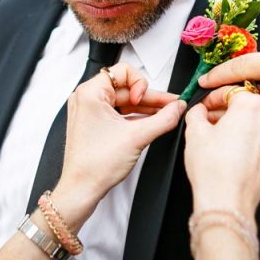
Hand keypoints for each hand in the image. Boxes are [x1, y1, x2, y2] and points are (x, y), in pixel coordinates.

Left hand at [54, 63, 184, 226]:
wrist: (82, 189)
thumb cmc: (95, 165)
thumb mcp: (137, 137)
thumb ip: (163, 119)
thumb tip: (177, 108)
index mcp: (90, 93)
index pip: (123, 71)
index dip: (141, 84)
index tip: (147, 100)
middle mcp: (87, 98)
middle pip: (127, 88)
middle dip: (151, 98)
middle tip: (172, 106)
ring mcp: (90, 111)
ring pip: (124, 102)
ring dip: (146, 108)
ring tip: (166, 115)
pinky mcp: (94, 124)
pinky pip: (119, 113)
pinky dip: (136, 117)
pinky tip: (153, 123)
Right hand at [183, 93, 259, 217]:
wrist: (227, 202)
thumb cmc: (215, 170)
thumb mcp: (194, 131)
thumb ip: (197, 113)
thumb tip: (199, 111)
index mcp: (252, 106)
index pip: (231, 90)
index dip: (212, 96)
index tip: (204, 103)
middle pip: (243, 105)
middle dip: (223, 110)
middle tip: (204, 119)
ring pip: (250, 123)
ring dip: (232, 125)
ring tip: (211, 137)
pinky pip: (255, 140)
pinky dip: (241, 140)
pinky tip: (223, 151)